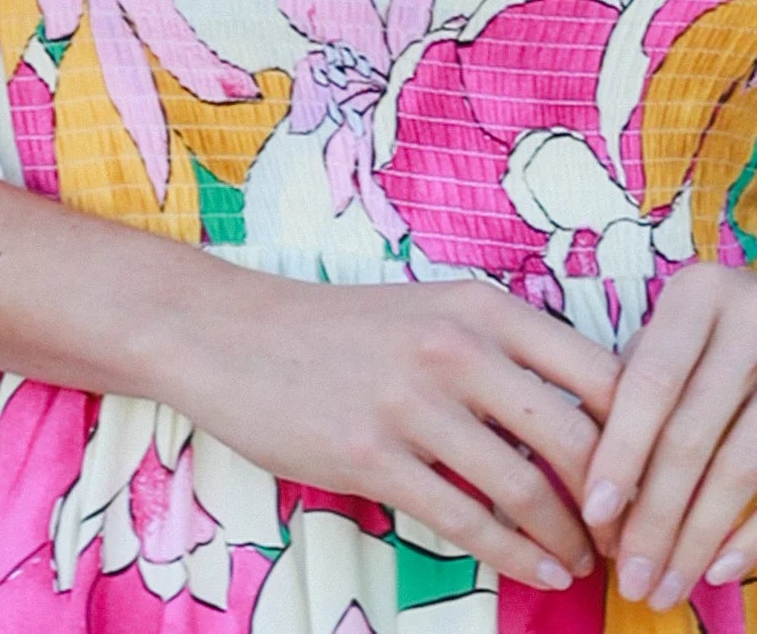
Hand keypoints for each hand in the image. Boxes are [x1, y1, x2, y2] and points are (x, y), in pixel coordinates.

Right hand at [180, 274, 619, 592]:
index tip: (642, 474)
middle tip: (625, 533)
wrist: (231, 334)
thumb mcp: (430, 310)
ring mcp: (412, 403)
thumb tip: (584, 418)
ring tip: (583, 560)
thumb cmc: (338, 327)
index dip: (636, 434)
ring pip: (527, 489)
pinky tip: (538, 570)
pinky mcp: (371, 458)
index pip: (597, 372)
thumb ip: (500, 351)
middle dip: (614, 500)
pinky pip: (467, 523)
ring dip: (569, 539)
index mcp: (479, 305)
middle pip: (578, 438)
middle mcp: (454, 346)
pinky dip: (517, 557)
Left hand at [580, 264, 756, 611]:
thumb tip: (585, 477)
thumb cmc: (705, 333)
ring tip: (665, 586)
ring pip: (741, 469)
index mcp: (698, 297)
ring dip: (698, 539)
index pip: (651, 383)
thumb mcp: (665, 333)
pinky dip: (751, 536)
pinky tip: (718, 569)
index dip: (622, 452)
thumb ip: (628, 386)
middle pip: (694, 434)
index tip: (594, 515)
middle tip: (630, 576)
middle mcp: (750, 323)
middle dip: (656, 515)